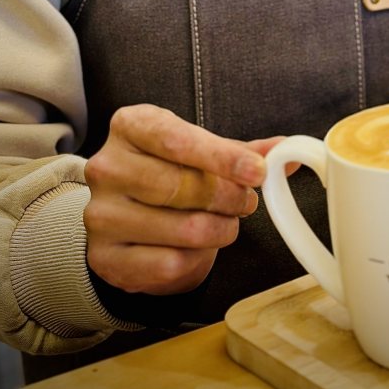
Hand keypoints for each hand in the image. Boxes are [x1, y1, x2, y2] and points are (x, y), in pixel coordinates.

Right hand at [84, 103, 281, 295]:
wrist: (123, 214)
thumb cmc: (167, 171)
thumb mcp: (200, 150)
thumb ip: (242, 150)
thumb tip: (287, 150)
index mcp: (131, 125)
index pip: (178, 140)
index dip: (222, 157)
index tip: (257, 172)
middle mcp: (107, 166)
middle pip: (179, 185)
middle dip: (228, 197)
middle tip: (247, 202)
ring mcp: (101, 214)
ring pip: (180, 227)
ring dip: (219, 230)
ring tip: (227, 224)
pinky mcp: (104, 257)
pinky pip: (168, 263)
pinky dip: (196, 258)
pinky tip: (198, 247)